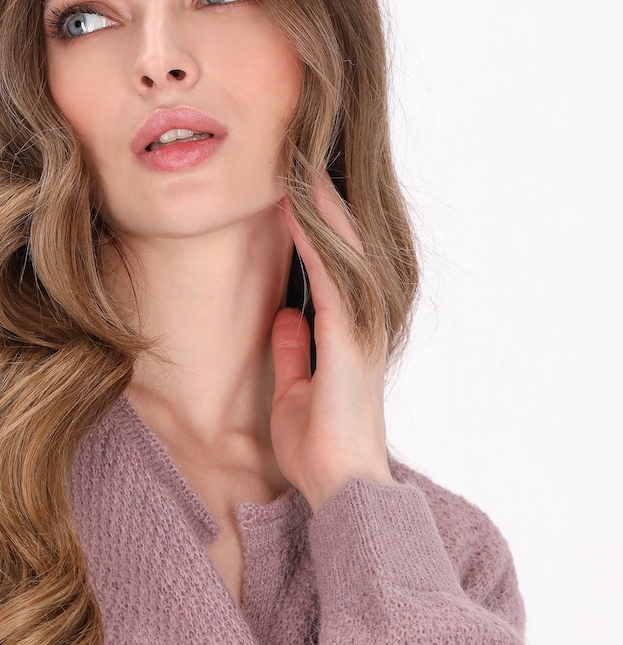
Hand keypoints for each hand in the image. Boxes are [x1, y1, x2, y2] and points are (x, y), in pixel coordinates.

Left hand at [270, 174, 392, 511]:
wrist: (340, 486)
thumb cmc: (320, 449)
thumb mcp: (294, 393)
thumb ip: (291, 354)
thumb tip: (285, 320)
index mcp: (346, 336)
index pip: (332, 267)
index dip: (315, 228)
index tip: (294, 193)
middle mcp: (358, 324)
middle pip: (343, 248)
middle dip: (322, 204)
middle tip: (300, 158)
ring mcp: (357, 327)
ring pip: (340, 250)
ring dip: (319, 207)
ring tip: (299, 165)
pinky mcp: (346, 336)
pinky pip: (328, 273)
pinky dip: (311, 238)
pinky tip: (293, 208)